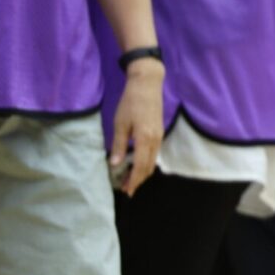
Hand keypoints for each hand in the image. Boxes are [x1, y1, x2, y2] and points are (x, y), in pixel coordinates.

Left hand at [110, 61, 164, 196]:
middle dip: (139, 179)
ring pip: (153, 161)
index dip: (134, 180)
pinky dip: (147, 163)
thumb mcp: (120, 123)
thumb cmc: (131, 102)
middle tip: (127, 188)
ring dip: (143, 172)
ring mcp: (159, 136)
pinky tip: (138, 164)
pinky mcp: (159, 132)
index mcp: (145, 138)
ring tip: (131, 178)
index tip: (127, 190)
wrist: (147, 84)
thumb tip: (115, 164)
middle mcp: (156, 140)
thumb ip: (119, 145)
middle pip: (149, 167)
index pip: (141, 166)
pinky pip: (154, 153)